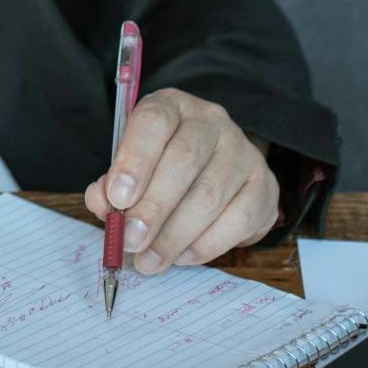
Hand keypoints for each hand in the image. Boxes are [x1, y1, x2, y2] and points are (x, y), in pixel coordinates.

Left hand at [84, 88, 276, 276]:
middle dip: (153, 207)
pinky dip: (205, 245)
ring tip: (149, 260)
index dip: (134, 160)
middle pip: (183, 160)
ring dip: (174, 236)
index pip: (154, 121)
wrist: (218, 172)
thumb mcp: (133, 166)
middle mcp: (211, 121)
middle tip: (131, 240)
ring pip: (209, 195)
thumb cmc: (164, 167)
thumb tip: (103, 203)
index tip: (117, 197)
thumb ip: (113, 185)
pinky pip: (238, 219)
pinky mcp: (264, 185)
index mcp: (172, 106)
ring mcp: (243, 151)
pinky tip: (182, 256)